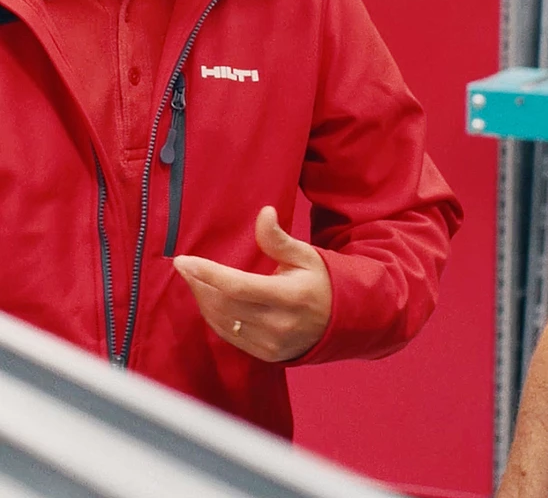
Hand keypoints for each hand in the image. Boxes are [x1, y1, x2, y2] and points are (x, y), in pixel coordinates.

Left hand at [173, 206, 331, 361]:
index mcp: (290, 296)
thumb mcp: (306, 255)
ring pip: (223, 323)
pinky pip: (229, 336)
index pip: (238, 287)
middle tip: (185, 267)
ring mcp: (271, 344)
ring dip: (203, 300)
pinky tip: (209, 300)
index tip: (184, 261)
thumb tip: (264, 213)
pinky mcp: (265, 355)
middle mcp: (279, 324)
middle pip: (225, 306)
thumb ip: (279, 239)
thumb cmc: (321, 281)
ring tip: (194, 280)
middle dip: (199, 285)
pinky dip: (214, 316)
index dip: (208, 274)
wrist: (342, 321)